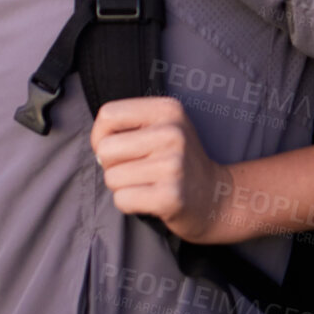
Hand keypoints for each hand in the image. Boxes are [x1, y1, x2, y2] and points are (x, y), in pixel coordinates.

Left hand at [89, 97, 230, 243]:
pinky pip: (122, 199)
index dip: (100, 135)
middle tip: (135, 170)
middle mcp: (172, 133)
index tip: (116, 149)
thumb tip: (97, 147)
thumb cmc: (177, 162)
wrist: (216, 198)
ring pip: (111, 177)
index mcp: (167, 110)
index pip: (108, 115)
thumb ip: (127, 125)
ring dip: (122, 186)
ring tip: (146, 184)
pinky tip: (150, 199)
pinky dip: (129, 203)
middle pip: (105, 149)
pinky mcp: (171, 196)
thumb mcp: (162, 127)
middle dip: (111, 165)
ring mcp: (173, 165)